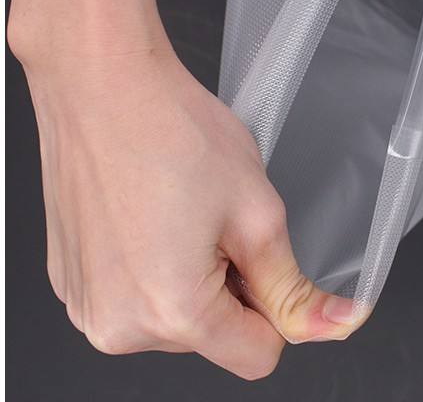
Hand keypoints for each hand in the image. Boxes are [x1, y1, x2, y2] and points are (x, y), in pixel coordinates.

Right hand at [20, 44, 357, 378]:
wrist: (103, 84)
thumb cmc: (172, 130)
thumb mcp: (256, 212)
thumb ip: (292, 286)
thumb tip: (334, 324)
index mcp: (171, 312)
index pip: (258, 356)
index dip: (276, 309)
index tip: (267, 261)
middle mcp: (117, 323)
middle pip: (212, 335)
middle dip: (228, 285)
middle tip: (217, 218)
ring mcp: (86, 303)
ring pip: (173, 316)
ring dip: (190, 275)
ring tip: (181, 209)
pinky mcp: (70, 280)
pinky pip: (133, 294)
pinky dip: (153, 264)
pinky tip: (151, 211)